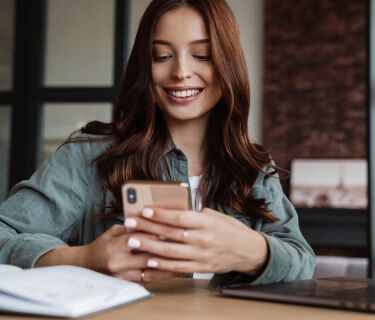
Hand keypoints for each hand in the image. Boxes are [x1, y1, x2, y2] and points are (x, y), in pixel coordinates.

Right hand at [35, 224, 181, 282]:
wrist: (86, 266)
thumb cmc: (102, 245)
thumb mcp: (113, 232)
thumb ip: (130, 227)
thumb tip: (151, 219)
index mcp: (113, 246)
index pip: (137, 238)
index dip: (154, 233)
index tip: (169, 229)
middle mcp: (117, 262)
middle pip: (146, 255)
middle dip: (165, 249)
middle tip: (182, 243)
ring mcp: (122, 275)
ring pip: (149, 269)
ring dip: (167, 263)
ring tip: (183, 257)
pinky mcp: (127, 283)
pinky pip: (148, 279)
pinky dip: (162, 274)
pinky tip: (174, 269)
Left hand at [124, 208, 268, 274]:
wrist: (248, 251)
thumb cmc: (230, 229)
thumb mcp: (215, 215)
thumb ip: (194, 214)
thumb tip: (172, 211)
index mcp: (207, 223)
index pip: (180, 218)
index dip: (161, 214)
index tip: (144, 210)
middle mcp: (203, 239)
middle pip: (170, 234)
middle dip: (147, 228)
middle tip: (129, 223)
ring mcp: (201, 256)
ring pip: (171, 252)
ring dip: (149, 246)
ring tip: (133, 241)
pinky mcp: (201, 268)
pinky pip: (178, 267)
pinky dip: (162, 265)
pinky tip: (149, 261)